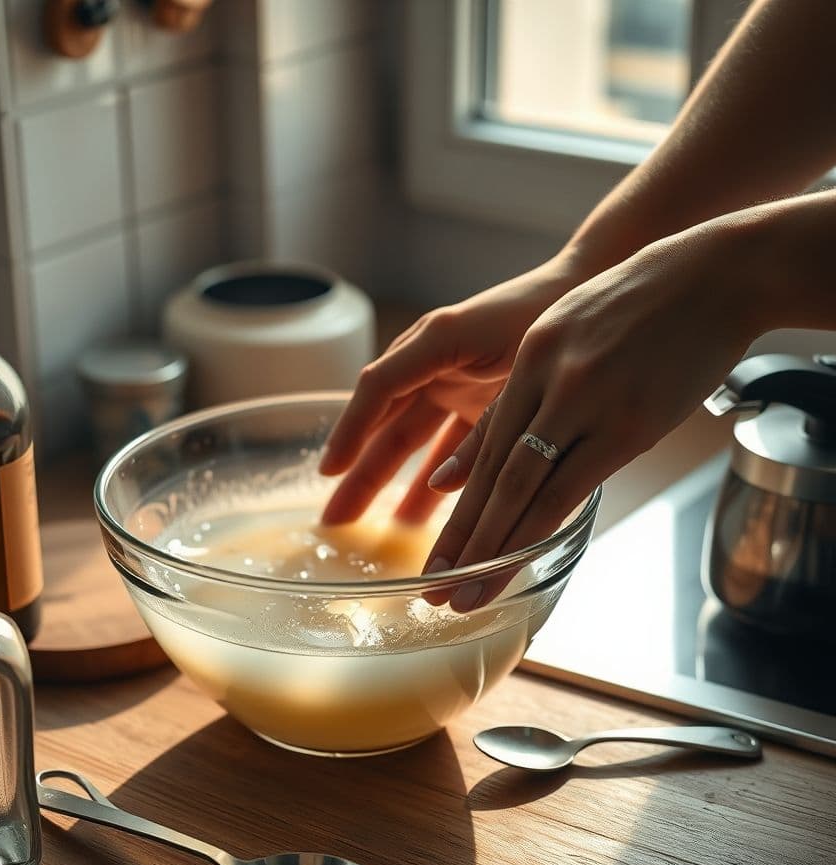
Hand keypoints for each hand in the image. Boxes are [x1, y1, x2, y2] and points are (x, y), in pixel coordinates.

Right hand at [319, 254, 587, 525]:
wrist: (590, 282)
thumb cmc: (555, 308)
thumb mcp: (519, 365)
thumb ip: (482, 425)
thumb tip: (440, 483)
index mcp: (437, 340)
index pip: (379, 389)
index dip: (352, 430)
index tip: (330, 469)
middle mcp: (434, 363)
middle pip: (385, 425)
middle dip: (359, 473)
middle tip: (331, 518)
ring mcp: (453, 384)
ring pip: (410, 443)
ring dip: (389, 484)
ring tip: (364, 527)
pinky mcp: (474, 402)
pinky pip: (443, 448)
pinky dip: (430, 481)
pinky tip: (413, 517)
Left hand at [424, 222, 762, 611]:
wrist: (716, 275)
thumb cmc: (643, 308)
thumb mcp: (567, 337)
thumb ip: (520, 399)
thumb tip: (463, 465)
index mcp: (528, 361)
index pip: (483, 451)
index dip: (456, 508)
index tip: (438, 554)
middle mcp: (545, 383)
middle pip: (492, 476)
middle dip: (460, 540)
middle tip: (434, 589)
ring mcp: (584, 403)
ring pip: (523, 487)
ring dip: (490, 547)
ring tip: (463, 594)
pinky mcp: (628, 424)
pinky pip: (572, 486)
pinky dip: (538, 526)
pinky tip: (514, 560)